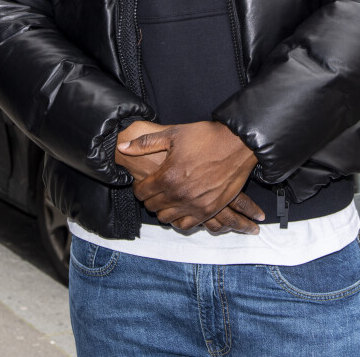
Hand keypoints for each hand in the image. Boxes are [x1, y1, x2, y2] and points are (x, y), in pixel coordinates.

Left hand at [117, 121, 259, 230]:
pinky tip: (182, 207)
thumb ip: (145, 143)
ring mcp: (194, 205)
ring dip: (164, 209)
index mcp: (167, 176)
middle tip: (155, 188)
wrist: (237, 143)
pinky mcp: (209, 211)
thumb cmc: (205, 136)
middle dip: (150, 198)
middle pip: (153, 207)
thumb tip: (123, 146)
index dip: (139, 187)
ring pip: (167, 219)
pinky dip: (180, 219)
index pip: (141, 192)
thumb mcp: (173, 134)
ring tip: (168, 197)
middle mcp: (178, 195)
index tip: (143, 182)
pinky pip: (187, 225)